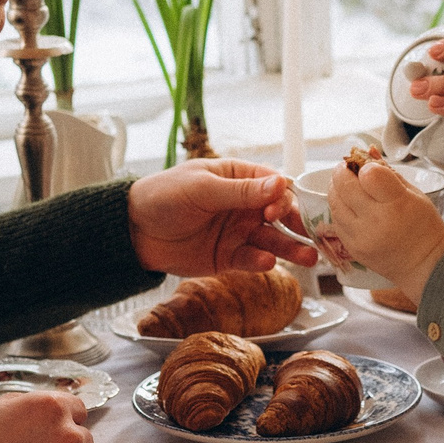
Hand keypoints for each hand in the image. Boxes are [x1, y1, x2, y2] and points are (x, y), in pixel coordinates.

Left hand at [127, 158, 318, 275]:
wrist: (134, 231)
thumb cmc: (164, 196)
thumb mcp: (202, 189)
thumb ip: (242, 191)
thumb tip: (279, 183)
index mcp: (239, 178)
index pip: (274, 185)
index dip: (282, 197)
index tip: (274, 210)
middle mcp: (244, 206)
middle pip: (281, 215)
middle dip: (298, 225)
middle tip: (309, 236)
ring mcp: (239, 232)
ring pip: (273, 241)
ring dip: (292, 249)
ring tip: (310, 259)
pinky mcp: (229, 257)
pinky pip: (252, 261)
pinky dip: (261, 263)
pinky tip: (266, 263)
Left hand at [328, 162, 443, 303]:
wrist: (424, 264)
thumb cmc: (423, 225)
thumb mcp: (413, 193)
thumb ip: (388, 172)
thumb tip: (367, 150)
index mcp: (396, 205)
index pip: (368, 175)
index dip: (364, 166)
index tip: (368, 168)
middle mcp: (376, 222)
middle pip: (344, 186)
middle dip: (342, 172)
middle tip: (347, 168)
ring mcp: (361, 237)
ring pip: (334, 203)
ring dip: (336, 189)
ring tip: (347, 185)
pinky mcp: (352, 248)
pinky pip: (335, 221)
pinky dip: (339, 209)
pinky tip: (349, 206)